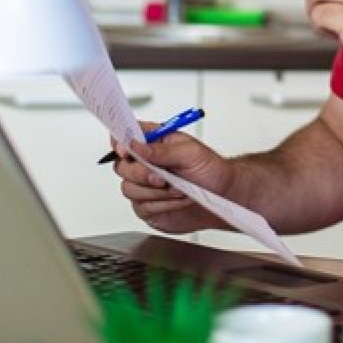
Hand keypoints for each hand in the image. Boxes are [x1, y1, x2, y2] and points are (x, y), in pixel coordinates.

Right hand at [110, 124, 235, 234]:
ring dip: (156, 192)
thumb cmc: (210, 169)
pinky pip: (141, 207)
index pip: (127, 136)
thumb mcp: (191, 152)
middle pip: (122, 166)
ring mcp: (144, 185)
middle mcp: (146, 163)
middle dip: (142, 174)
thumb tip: (136, 145)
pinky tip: (177, 200)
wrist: (221, 196)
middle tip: (163, 178)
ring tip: (178, 189)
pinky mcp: (147, 206)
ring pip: (129, 189)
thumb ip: (162, 150)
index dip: (120, 142)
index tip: (125, 150)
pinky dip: (162, 204)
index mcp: (156, 142)